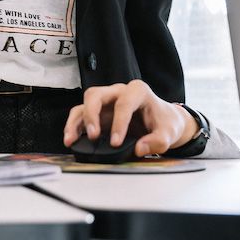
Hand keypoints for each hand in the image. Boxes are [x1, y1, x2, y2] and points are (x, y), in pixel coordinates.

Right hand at [62, 80, 199, 157]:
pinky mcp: (100, 112)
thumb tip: (140, 148)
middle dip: (92, 114)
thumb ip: (158, 141)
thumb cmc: (165, 123)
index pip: (124, 103)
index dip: (119, 123)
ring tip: (72, 139)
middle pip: (97, 94)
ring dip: (78, 121)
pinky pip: (81, 114)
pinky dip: (74, 126)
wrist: (164, 121)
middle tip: (94, 135)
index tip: (116, 142)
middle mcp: (119, 92)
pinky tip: (70, 139)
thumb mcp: (169, 133)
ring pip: (85, 102)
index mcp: (138, 91)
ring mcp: (107, 101)